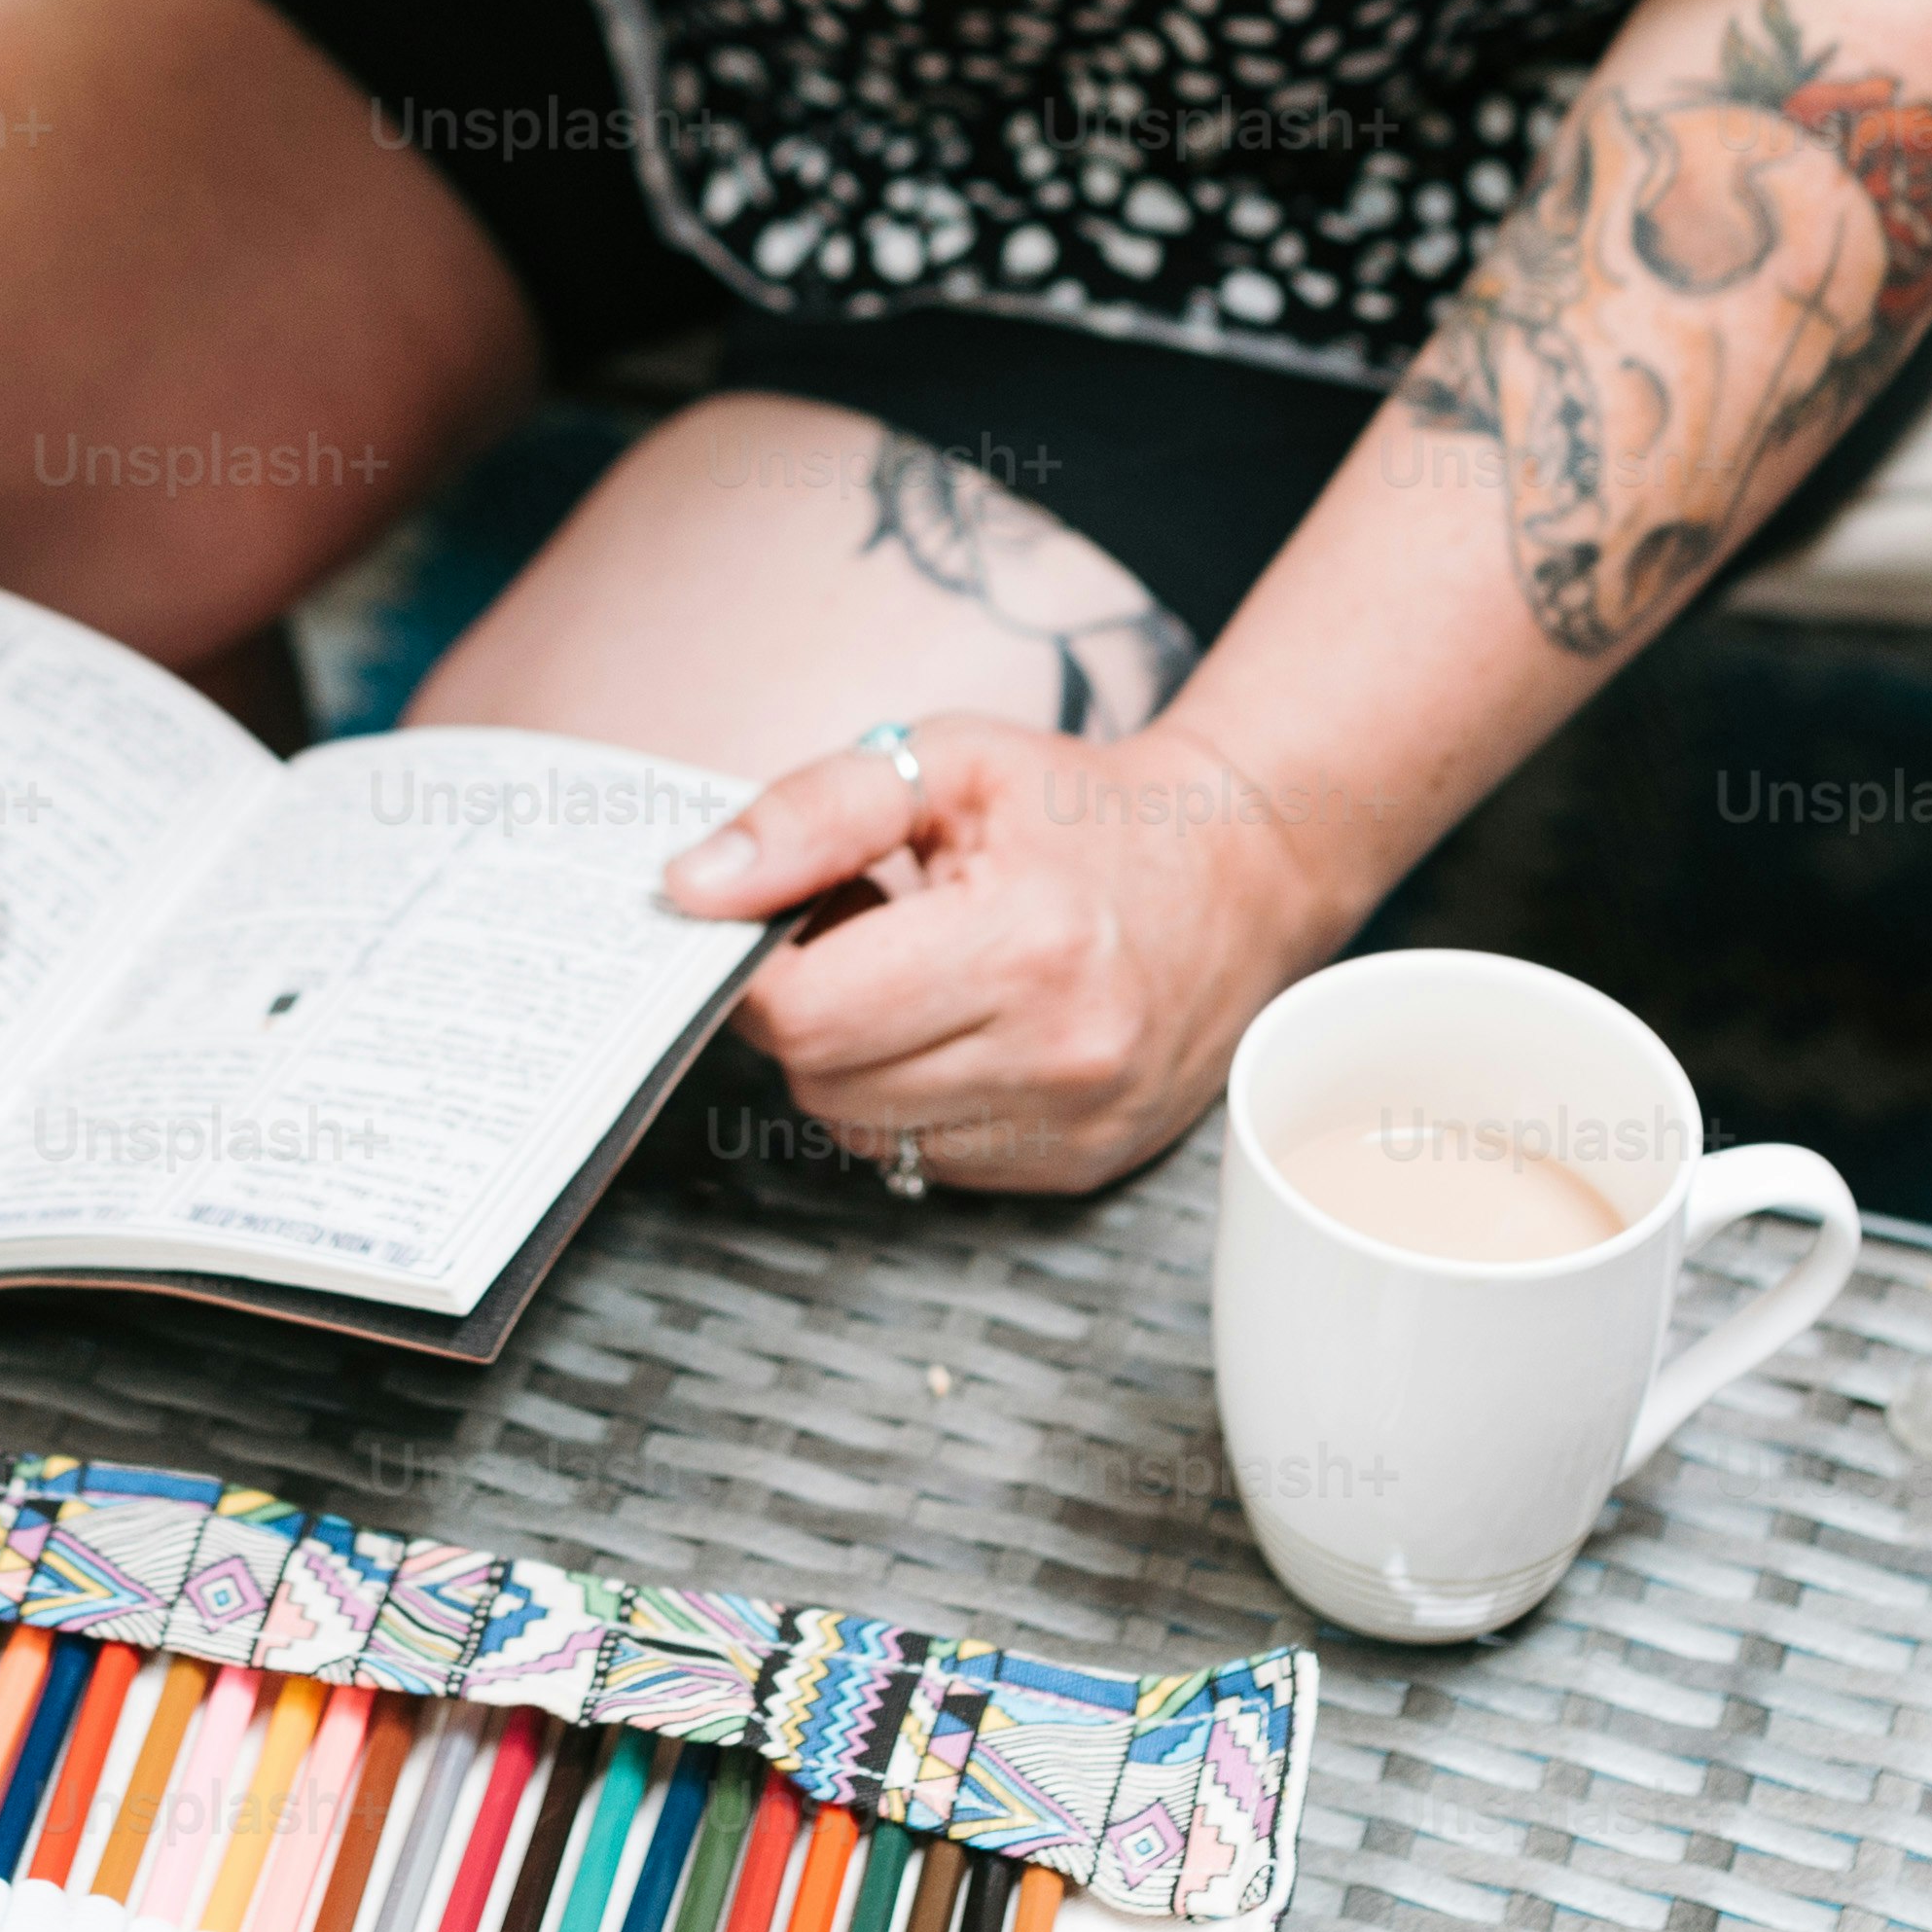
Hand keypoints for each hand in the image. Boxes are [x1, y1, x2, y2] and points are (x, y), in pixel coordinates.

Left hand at [659, 715, 1353, 1192]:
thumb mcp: (945, 763)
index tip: (780, 915)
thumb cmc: (1083, 809)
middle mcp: (1060, 1054)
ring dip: (855, 1061)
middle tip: (853, 934)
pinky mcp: (1081, 1167)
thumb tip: (690, 887)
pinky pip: (927, 1159)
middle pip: (822, 1083)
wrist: (1241, 872)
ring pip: (865, 1133)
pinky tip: (957, 1027)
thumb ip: (810, 814)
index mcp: (1024, 943)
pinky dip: (913, 1098)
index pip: (806, 1013)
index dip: (758, 965)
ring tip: (913, 975)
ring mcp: (1076, 1124)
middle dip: (806, 1010)